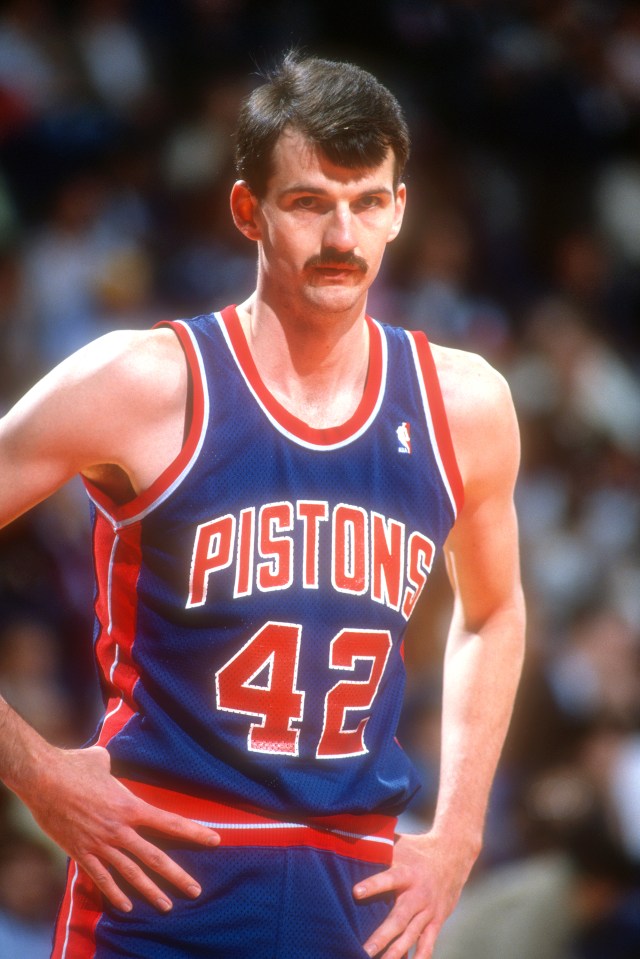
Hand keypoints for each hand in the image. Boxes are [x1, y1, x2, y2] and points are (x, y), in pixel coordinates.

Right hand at [26, 745, 219, 912]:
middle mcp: (120, 830)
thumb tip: (107, 761)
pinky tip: (126, 906)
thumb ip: (111, 766)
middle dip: (177, 876)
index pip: (170, 822)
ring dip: (150, 891)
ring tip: (167, 906)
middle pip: (154, 857)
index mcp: (130, 806)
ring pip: (131, 873)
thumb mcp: (102, 760)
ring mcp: (100, 844)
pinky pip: (101, 878)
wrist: (43, 780)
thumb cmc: (75, 765)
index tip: (215, 840)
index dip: (194, 832)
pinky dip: (114, 893)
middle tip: (196, 891)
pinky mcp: (81, 853)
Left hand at [353, 830, 475, 957]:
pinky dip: (420, 957)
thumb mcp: (399, 843)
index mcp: (407, 872)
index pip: (388, 878)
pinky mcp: (437, 921)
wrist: (453, 855)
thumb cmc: (417, 849)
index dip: (373, 885)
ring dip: (396, 952)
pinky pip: (428, 943)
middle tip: (365, 951)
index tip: (355, 892)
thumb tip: (349, 836)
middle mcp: (419, 894)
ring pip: (412, 936)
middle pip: (400, 918)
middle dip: (382, 936)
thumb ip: (378, 846)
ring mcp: (429, 911)